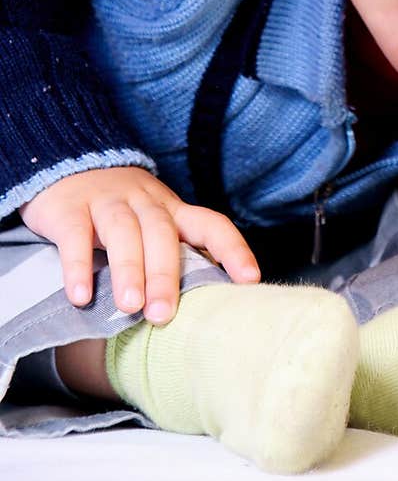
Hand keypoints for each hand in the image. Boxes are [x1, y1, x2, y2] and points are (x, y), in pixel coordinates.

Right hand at [21, 166, 259, 323]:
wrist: (65, 166)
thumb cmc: (120, 210)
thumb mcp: (153, 223)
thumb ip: (175, 253)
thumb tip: (210, 301)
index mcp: (172, 210)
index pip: (211, 224)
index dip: (233, 249)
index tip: (249, 280)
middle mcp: (144, 202)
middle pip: (161, 233)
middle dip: (165, 274)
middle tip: (163, 314)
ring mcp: (106, 202)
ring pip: (122, 232)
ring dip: (128, 269)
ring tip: (129, 306)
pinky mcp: (69, 209)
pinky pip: (75, 236)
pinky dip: (78, 266)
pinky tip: (81, 296)